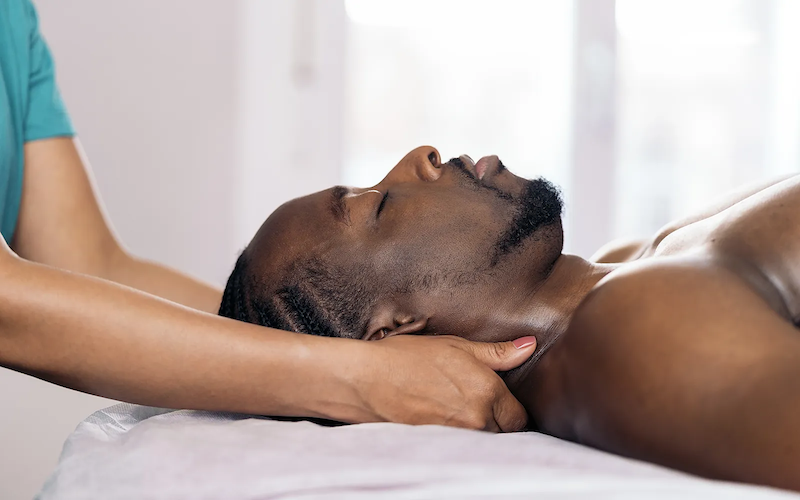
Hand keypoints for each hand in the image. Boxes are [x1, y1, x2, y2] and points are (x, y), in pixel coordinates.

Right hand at [352, 335, 536, 431]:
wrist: (366, 380)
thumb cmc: (407, 357)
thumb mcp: (455, 346)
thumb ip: (497, 353)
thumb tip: (529, 346)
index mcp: (486, 391)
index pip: (518, 417)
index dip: (509, 409)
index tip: (497, 399)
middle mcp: (476, 418)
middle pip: (502, 432)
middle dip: (494, 419)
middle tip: (472, 401)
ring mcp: (456, 436)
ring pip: (482, 441)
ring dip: (475, 429)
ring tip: (454, 409)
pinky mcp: (438, 447)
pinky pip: (460, 446)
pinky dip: (456, 436)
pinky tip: (440, 419)